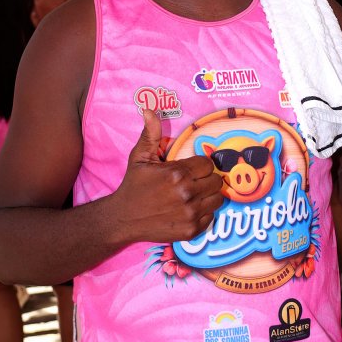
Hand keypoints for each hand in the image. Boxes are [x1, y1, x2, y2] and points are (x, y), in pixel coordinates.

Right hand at [112, 110, 224, 245]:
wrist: (123, 218)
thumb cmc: (134, 186)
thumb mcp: (139, 157)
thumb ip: (150, 134)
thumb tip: (149, 110)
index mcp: (177, 173)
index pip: (208, 164)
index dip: (200, 165)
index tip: (190, 169)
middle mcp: (186, 193)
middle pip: (216, 181)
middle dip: (206, 179)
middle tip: (192, 182)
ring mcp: (190, 214)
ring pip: (218, 199)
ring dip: (208, 196)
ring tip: (193, 195)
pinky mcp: (192, 230)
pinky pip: (211, 217)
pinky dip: (204, 213)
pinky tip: (189, 209)